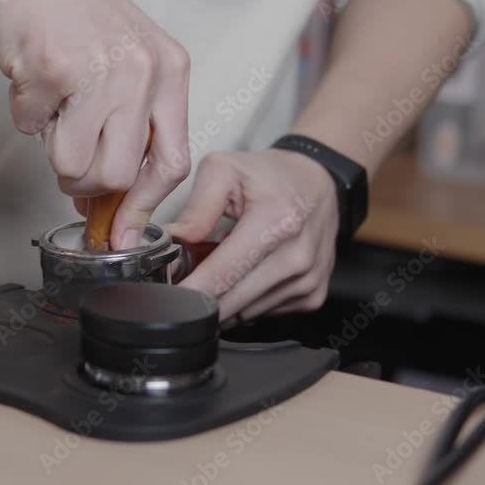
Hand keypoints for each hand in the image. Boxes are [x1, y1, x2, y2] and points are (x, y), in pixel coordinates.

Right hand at [0, 0, 191, 249]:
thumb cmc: (80, 15)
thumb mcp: (130, 66)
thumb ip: (129, 131)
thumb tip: (108, 203)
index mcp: (169, 73)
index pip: (171, 162)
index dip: (143, 205)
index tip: (123, 230)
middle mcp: (141, 72)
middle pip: (117, 176)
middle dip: (85, 183)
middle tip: (70, 156)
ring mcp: (98, 71)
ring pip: (72, 164)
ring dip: (51, 148)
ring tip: (54, 106)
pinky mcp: (52, 70)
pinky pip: (30, 128)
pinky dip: (24, 111)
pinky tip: (33, 76)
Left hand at [166, 150, 338, 322]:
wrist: (318, 182)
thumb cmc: (271, 175)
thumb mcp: (224, 170)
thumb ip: (196, 209)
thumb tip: (174, 243)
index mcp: (276, 222)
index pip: (222, 276)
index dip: (187, 291)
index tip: (166, 295)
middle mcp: (297, 256)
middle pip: (231, 303)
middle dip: (200, 297)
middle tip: (187, 277)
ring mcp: (307, 281)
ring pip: (245, 314)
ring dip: (224, 299)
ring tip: (221, 268)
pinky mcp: (313, 296)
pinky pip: (264, 314)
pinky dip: (246, 300)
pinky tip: (245, 274)